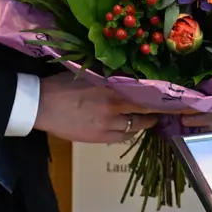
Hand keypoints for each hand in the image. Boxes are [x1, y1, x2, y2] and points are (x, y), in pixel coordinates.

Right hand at [34, 74, 159, 142]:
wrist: (41, 104)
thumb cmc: (61, 84)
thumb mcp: (88, 74)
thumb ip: (108, 77)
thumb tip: (126, 77)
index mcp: (111, 86)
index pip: (143, 90)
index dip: (158, 95)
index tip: (170, 95)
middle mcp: (113, 104)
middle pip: (144, 109)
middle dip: (157, 110)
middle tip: (166, 109)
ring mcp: (108, 123)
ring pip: (136, 125)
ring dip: (144, 122)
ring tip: (150, 119)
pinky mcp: (99, 137)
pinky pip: (123, 137)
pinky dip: (130, 132)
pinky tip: (130, 128)